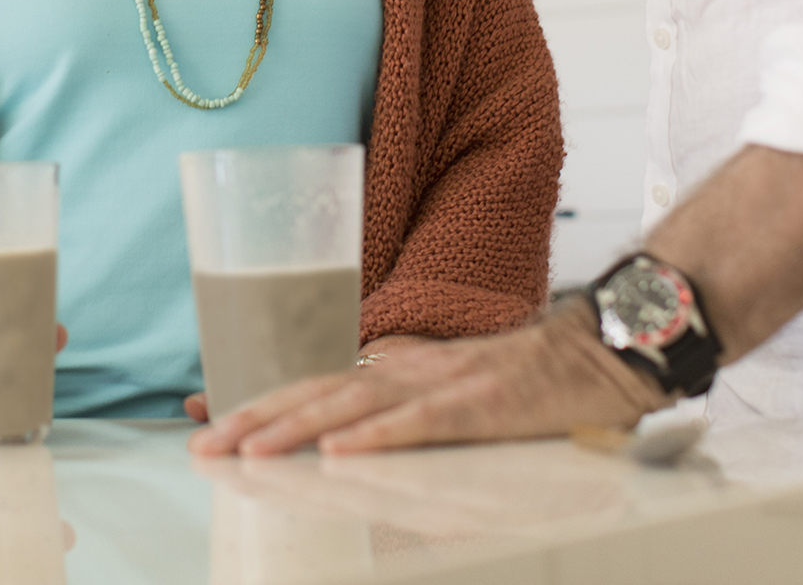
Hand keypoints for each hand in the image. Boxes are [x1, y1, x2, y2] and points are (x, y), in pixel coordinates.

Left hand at [187, 300, 665, 456]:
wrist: (600, 350)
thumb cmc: (529, 380)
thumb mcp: (450, 391)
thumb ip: (401, 408)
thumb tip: (350, 437)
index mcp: (398, 369)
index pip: (313, 380)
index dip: (257, 398)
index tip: (202, 413)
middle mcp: (409, 370)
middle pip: (319, 389)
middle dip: (255, 417)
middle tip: (202, 441)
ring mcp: (445, 383)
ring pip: (356, 404)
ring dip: (298, 426)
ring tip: (249, 448)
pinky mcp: (483, 403)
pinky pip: (422, 422)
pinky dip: (379, 437)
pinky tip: (342, 451)